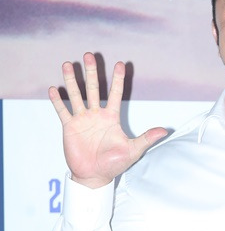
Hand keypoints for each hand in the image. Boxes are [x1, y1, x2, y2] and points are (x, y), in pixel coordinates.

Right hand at [49, 52, 167, 188]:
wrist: (95, 175)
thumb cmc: (114, 164)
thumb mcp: (133, 150)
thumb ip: (147, 138)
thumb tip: (164, 131)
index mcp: (112, 118)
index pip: (116, 94)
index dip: (118, 80)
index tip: (120, 63)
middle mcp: (96, 115)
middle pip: (94, 89)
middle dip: (92, 73)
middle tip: (90, 55)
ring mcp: (82, 120)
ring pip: (76, 95)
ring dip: (72, 81)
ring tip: (68, 65)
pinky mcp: (70, 127)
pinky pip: (63, 111)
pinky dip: (58, 101)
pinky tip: (54, 89)